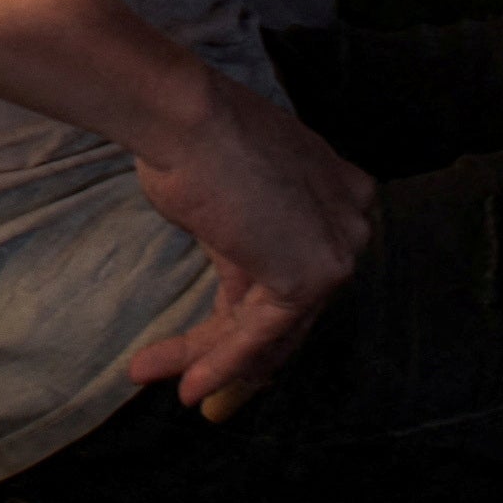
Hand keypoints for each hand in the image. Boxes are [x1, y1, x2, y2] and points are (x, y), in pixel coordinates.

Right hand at [123, 72, 376, 415]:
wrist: (184, 117)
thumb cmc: (191, 136)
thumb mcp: (231, 191)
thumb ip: (246, 238)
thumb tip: (230, 286)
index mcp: (341, 190)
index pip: (301, 268)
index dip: (256, 311)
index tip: (217, 337)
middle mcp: (351, 223)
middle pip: (288, 305)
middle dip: (235, 347)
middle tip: (194, 376)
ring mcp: (336, 252)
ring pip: (267, 325)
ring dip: (208, 356)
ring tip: (151, 372)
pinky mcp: (308, 280)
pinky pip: (258, 334)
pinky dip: (219, 362)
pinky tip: (186, 385)